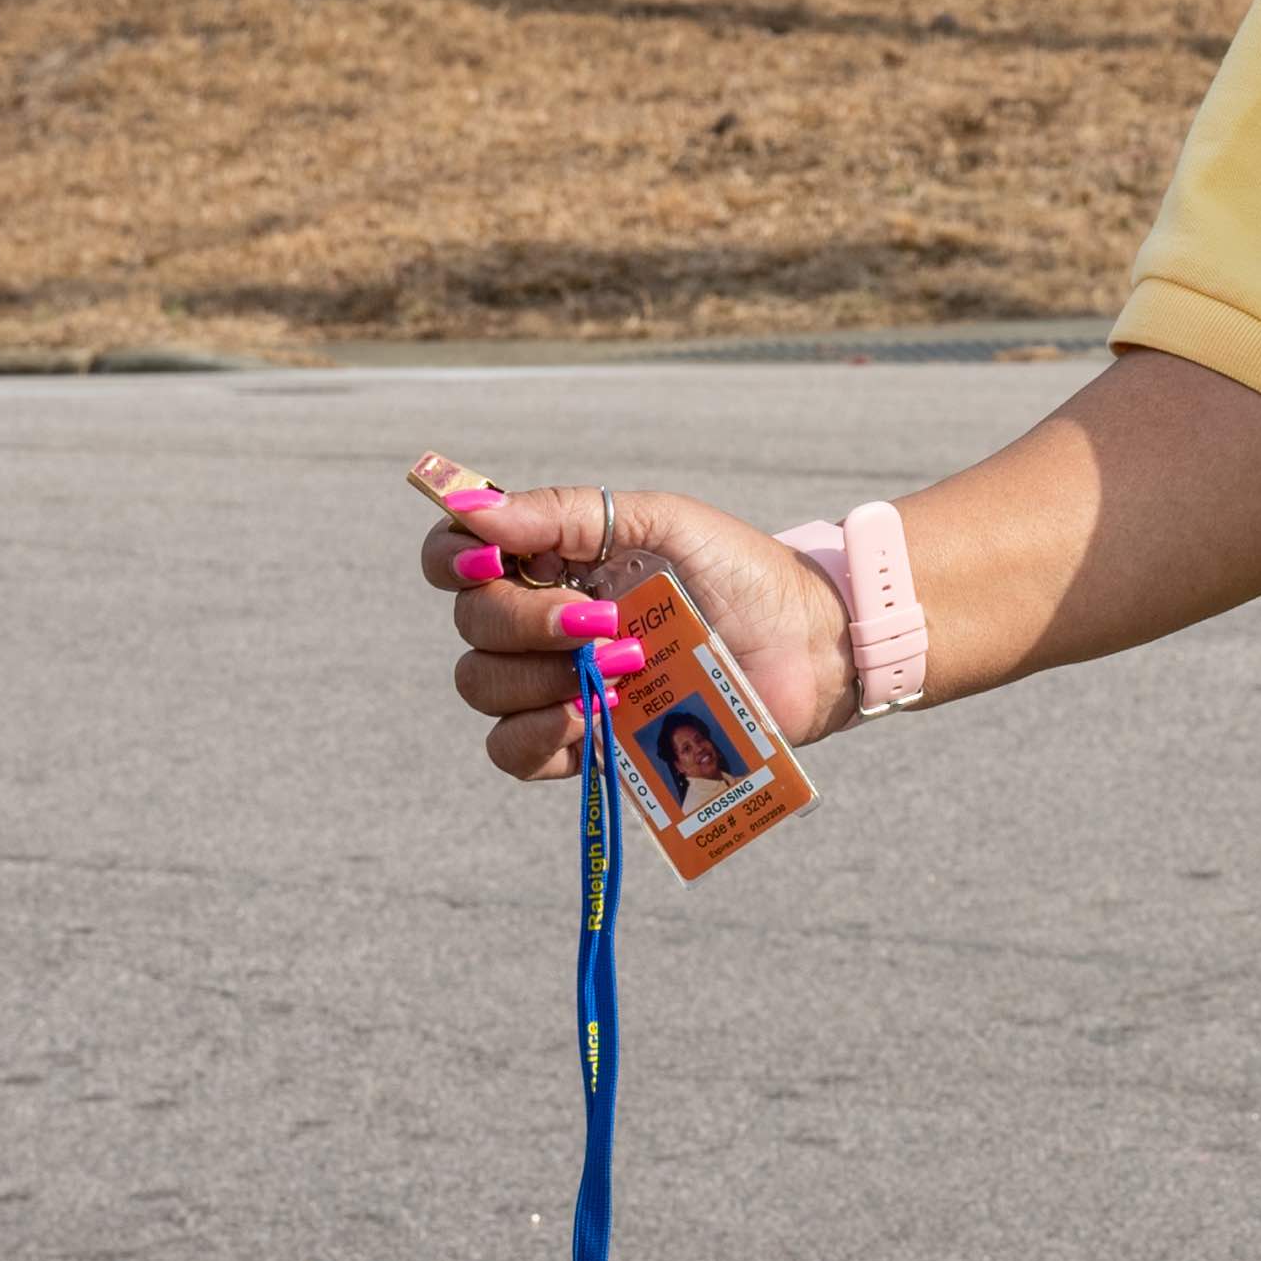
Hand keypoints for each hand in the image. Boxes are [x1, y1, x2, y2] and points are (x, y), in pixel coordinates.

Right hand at [411, 456, 854, 780]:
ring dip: (543, 679)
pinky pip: (514, 751)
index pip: (455, 559)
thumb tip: (474, 508)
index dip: (452, 561)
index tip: (494, 564)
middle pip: (470, 627)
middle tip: (607, 621)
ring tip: (627, 669)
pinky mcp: (583, 742)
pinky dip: (543, 736)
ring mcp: (558, 684)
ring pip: (483, 688)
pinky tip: (599, 718)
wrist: (808, 647)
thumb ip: (570, 513)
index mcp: (552, 562)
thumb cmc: (742, 573)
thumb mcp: (664, 523)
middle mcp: (542, 622)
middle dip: (528, 623)